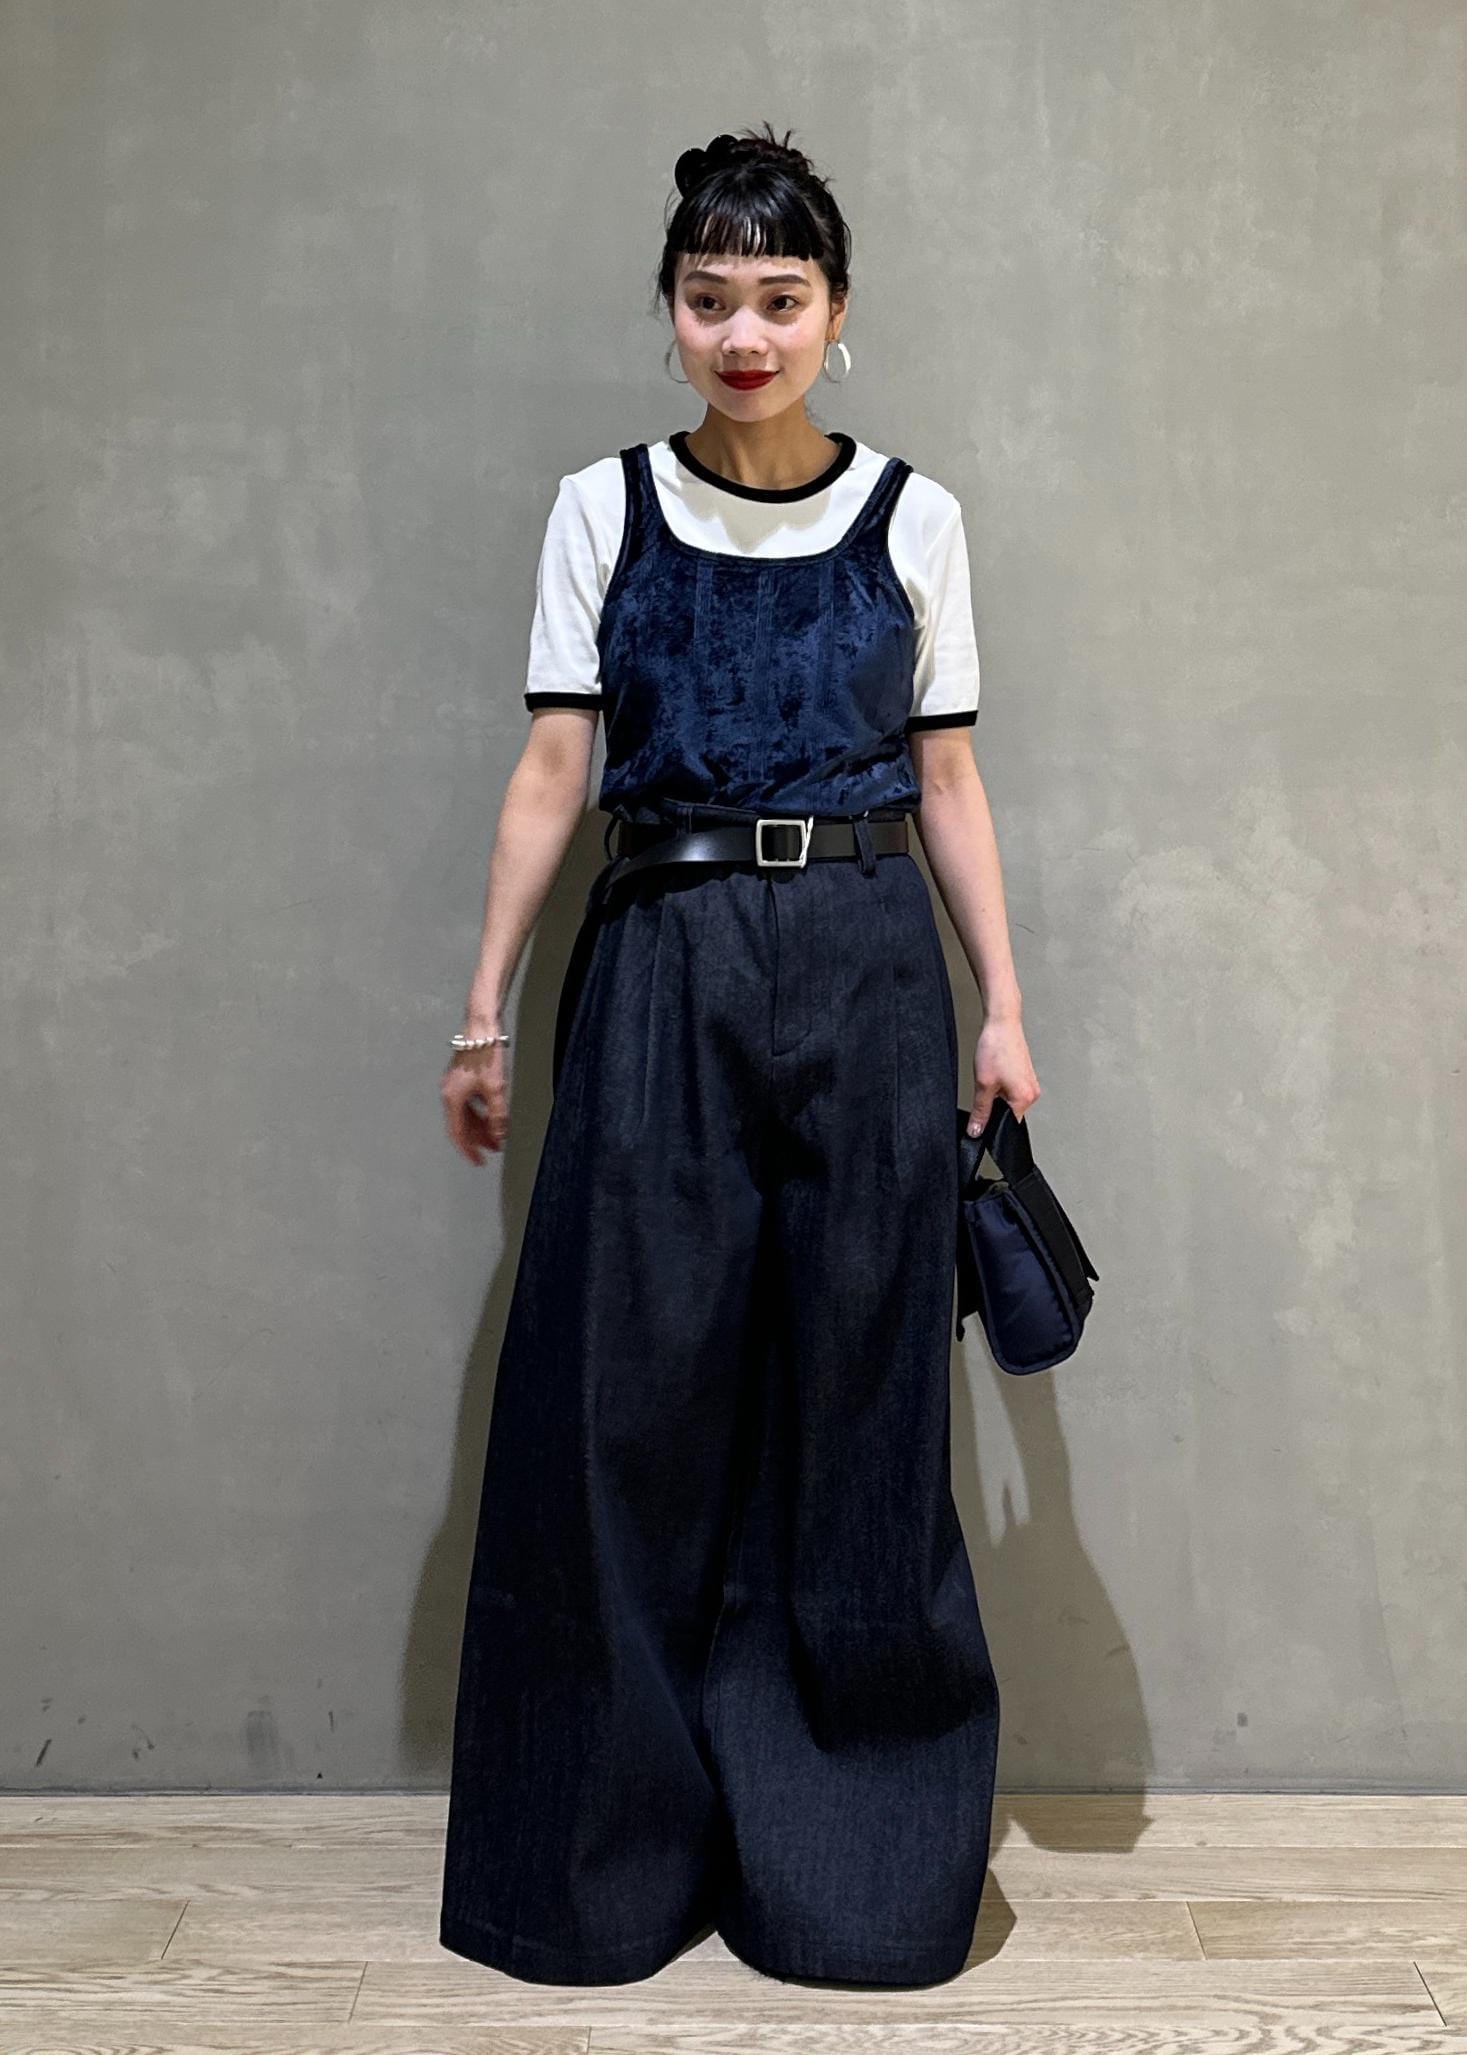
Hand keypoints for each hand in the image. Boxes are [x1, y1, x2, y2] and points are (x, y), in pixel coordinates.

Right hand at [441, 1041, 509, 1161]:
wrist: (481, 1026)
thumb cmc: (486, 1055)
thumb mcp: (495, 1088)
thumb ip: (497, 1115)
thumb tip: (499, 1136)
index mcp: (452, 1099)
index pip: (458, 1133)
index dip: (469, 1150)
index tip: (479, 1162)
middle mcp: (448, 1093)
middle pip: (462, 1124)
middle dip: (478, 1138)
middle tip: (495, 1149)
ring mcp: (454, 1084)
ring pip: (466, 1113)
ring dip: (480, 1126)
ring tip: (497, 1134)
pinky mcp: (461, 1077)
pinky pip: (469, 1102)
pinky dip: (480, 1111)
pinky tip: (493, 1114)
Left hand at [966, 1015, 1039, 1135]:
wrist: (1001, 1023)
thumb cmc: (996, 1047)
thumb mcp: (983, 1085)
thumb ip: (981, 1111)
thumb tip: (976, 1131)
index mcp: (1024, 1098)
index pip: (1008, 1126)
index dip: (992, 1125)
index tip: (981, 1117)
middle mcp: (1032, 1092)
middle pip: (1008, 1114)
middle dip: (993, 1107)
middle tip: (985, 1087)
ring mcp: (1030, 1083)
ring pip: (1009, 1101)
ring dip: (996, 1095)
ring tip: (991, 1075)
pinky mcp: (1025, 1075)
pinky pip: (1011, 1090)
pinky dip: (1000, 1086)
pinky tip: (994, 1072)